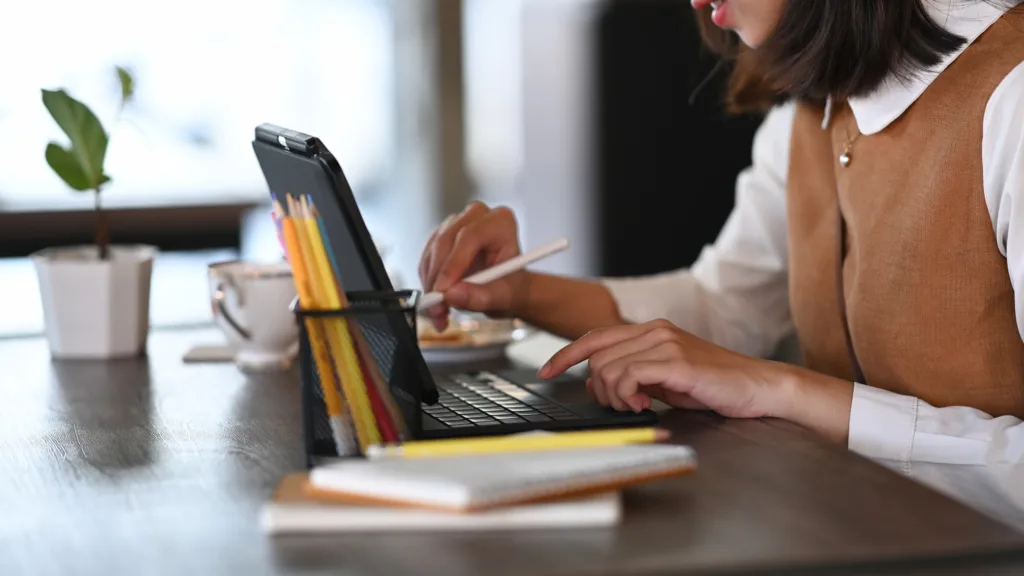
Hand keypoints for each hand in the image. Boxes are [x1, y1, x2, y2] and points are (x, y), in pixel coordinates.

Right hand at [418, 202, 529, 329]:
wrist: (506, 289)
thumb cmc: (511, 287)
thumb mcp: (503, 297)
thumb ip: (481, 297)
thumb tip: (451, 294)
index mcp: (501, 222)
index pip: (470, 236)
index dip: (454, 263)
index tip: (444, 291)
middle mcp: (477, 217)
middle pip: (446, 242)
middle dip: (437, 279)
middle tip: (436, 308)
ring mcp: (456, 224)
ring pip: (432, 252)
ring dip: (430, 285)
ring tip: (439, 313)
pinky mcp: (440, 237)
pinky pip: (426, 260)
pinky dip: (427, 284)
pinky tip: (437, 304)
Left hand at [538, 319, 855, 441]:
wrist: (757, 388)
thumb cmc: (714, 387)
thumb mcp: (665, 380)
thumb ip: (635, 375)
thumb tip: (602, 383)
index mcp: (651, 331)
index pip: (594, 337)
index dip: (565, 355)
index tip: (546, 371)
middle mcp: (655, 330)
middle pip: (597, 357)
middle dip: (599, 389)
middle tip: (624, 406)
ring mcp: (665, 343)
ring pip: (608, 367)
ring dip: (615, 396)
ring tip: (639, 406)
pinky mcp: (676, 361)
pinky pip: (629, 376)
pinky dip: (629, 395)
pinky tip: (647, 404)